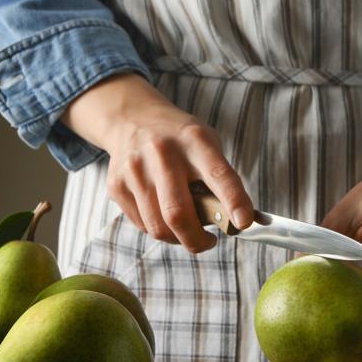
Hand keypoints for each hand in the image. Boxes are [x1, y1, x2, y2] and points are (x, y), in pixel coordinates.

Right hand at [61, 73, 253, 252]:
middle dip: (197, 240)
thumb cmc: (180, 139)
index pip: (217, 174)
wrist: (132, 119)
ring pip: (158, 226)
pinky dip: (160, 230)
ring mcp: (135, 169)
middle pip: (177, 213)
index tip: (244, 223)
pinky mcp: (117, 186)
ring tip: (188, 230)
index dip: (233, 201)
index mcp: (195, 140)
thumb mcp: (207, 144)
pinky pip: (142, 225)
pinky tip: (165, 217)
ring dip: (179, 239)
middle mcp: (162, 153)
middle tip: (209, 242)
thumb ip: (221, 179)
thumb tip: (237, 221)